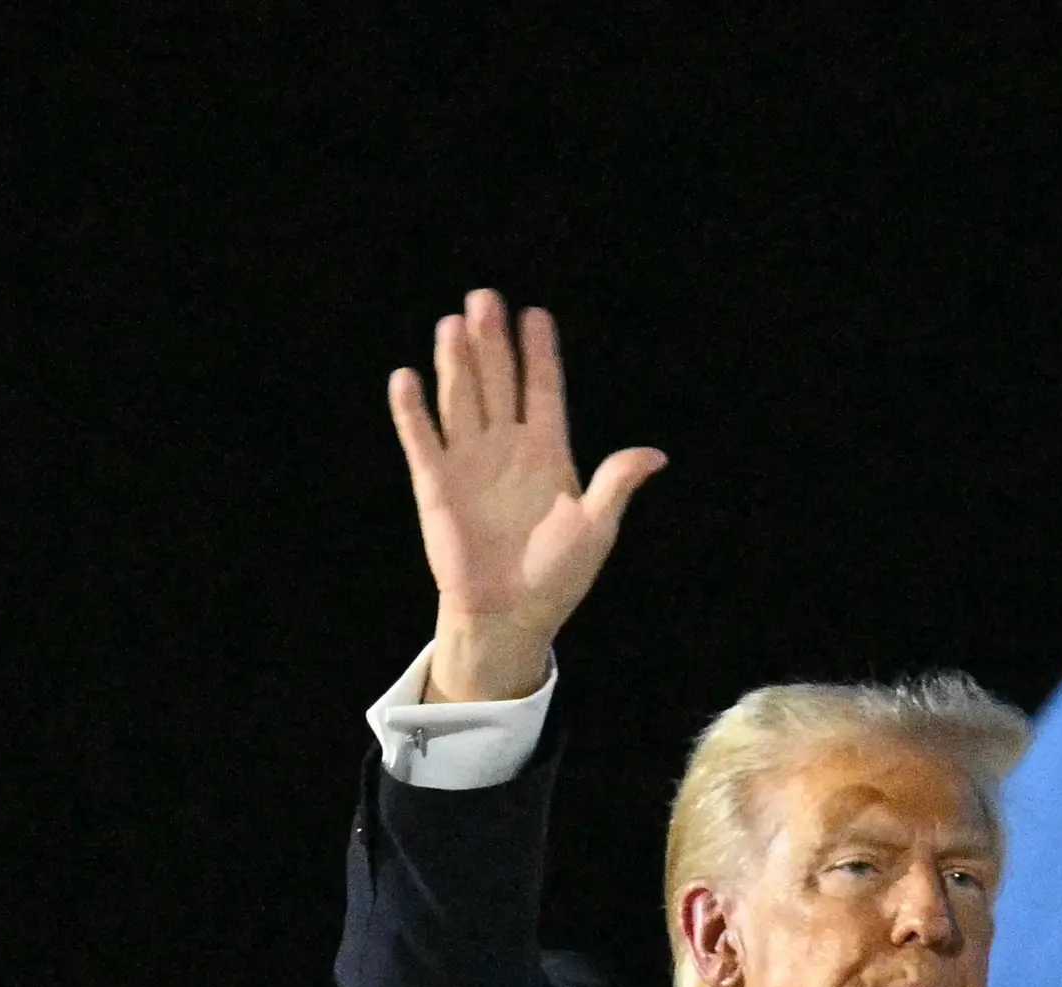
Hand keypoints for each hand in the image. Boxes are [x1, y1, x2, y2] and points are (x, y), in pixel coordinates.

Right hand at [387, 289, 664, 701]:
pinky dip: (412, 411)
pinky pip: (422, 439)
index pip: (543, 391)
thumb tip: (655, 455)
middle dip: (492, 342)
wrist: (511, 613)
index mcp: (548, 453)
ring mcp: (469, 461)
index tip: (536, 315)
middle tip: (486, 298)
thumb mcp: (597, 529)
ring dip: (456, 364)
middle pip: (498, 382)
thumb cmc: (558, 574)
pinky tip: (407, 377)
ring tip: (454, 323)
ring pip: (461, 400)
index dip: (539, 355)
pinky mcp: (435, 483)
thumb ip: (615, 484)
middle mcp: (506, 448)